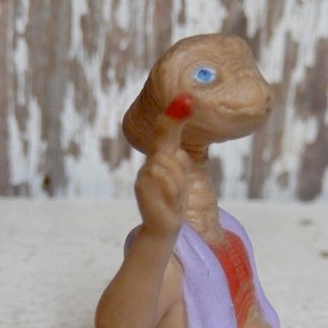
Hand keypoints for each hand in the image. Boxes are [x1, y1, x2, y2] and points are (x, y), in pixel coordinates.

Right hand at [135, 96, 192, 239]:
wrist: (163, 227)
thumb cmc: (174, 199)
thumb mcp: (180, 174)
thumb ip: (178, 156)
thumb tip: (181, 135)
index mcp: (160, 157)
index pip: (165, 132)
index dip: (174, 116)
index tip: (186, 99)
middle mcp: (149, 164)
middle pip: (171, 152)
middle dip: (180, 170)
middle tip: (178, 188)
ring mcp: (143, 176)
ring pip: (168, 164)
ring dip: (177, 182)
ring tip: (172, 196)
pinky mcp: (141, 188)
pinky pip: (163, 179)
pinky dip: (171, 191)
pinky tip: (168, 202)